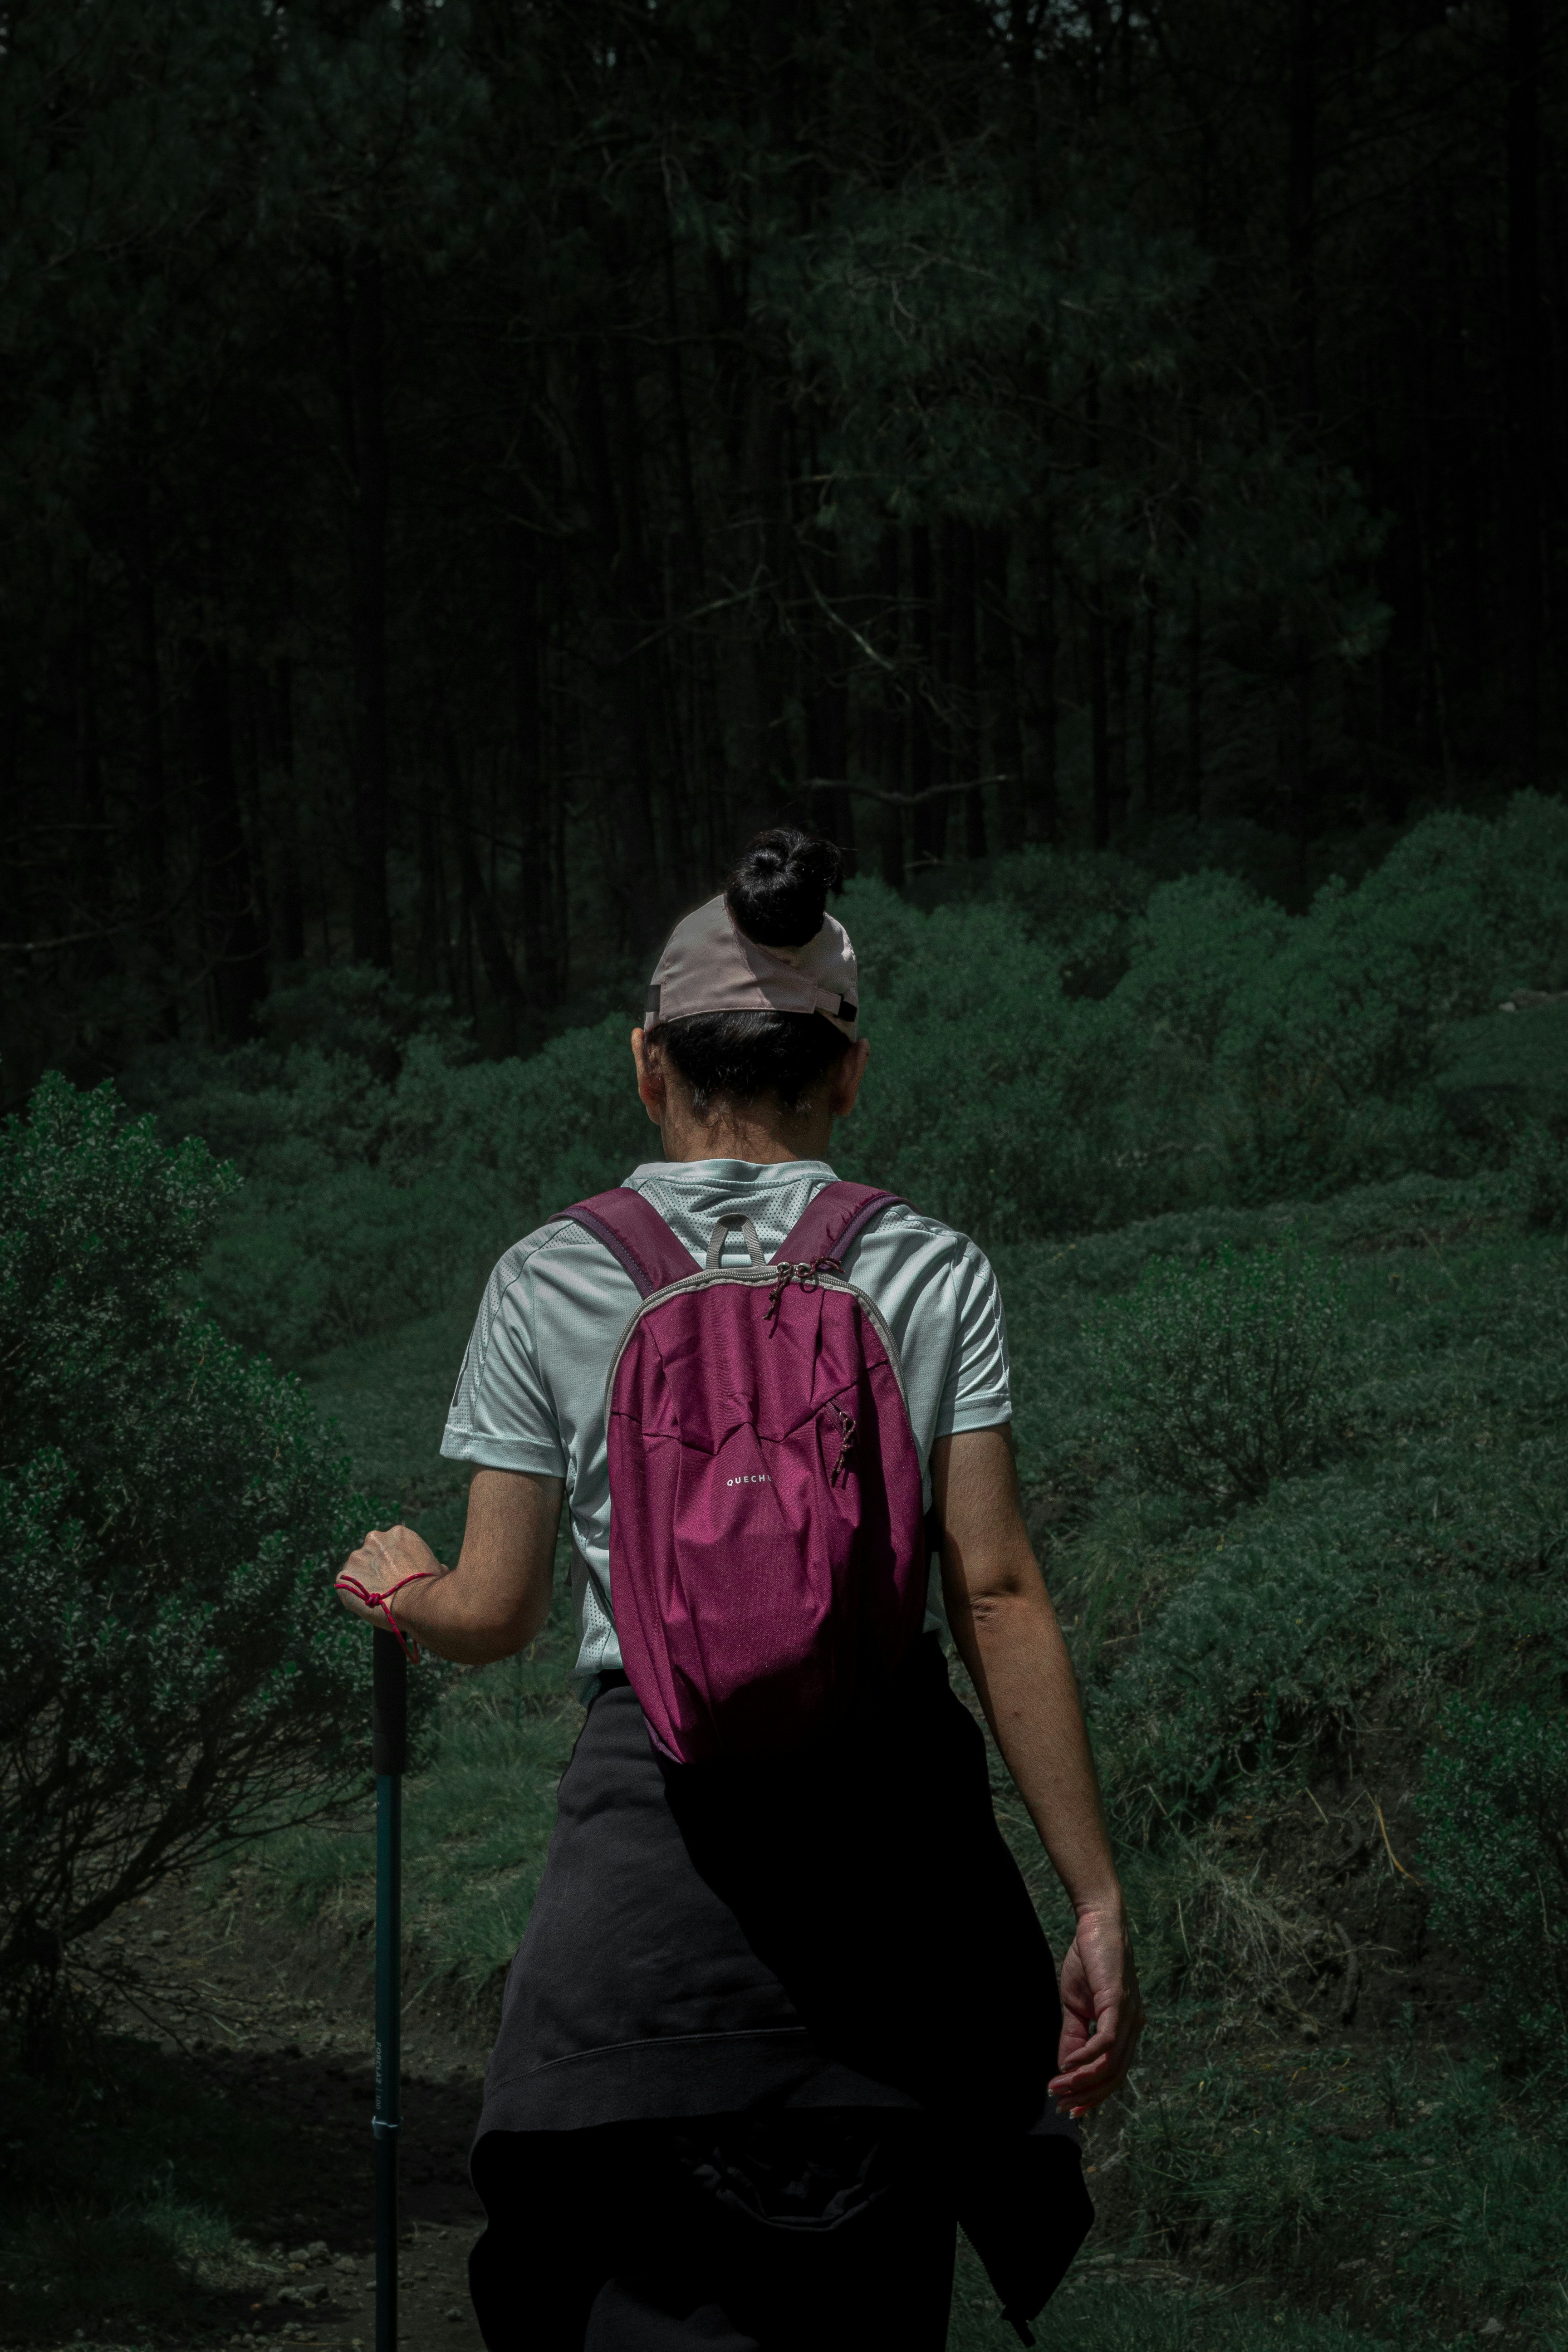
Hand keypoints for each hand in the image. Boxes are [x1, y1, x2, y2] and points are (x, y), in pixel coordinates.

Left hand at [335, 1524, 442, 1631]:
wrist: (414, 1602)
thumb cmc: (430, 1586)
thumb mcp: (436, 1568)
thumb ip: (429, 1563)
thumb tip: (438, 1569)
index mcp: (398, 1533)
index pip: (390, 1545)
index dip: (394, 1561)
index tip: (399, 1574)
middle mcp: (375, 1539)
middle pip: (372, 1553)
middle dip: (377, 1567)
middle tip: (386, 1586)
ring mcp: (357, 1557)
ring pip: (358, 1569)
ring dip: (365, 1580)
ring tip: (377, 1598)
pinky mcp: (344, 1576)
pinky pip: (346, 1586)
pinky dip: (353, 1595)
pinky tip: (367, 1604)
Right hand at [1051, 1904, 1143, 2117]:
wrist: (1097, 1923)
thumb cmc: (1089, 1962)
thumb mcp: (1076, 2006)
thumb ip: (1073, 2037)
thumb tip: (1064, 2069)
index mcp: (1127, 2029)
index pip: (1114, 2073)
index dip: (1093, 2095)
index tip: (1070, 2108)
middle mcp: (1134, 2027)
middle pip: (1115, 2077)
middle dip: (1087, 2096)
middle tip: (1062, 2107)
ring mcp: (1129, 2016)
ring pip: (1112, 2065)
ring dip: (1083, 2081)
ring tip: (1058, 2087)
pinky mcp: (1119, 2003)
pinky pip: (1106, 2042)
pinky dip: (1086, 2057)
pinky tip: (1067, 2064)